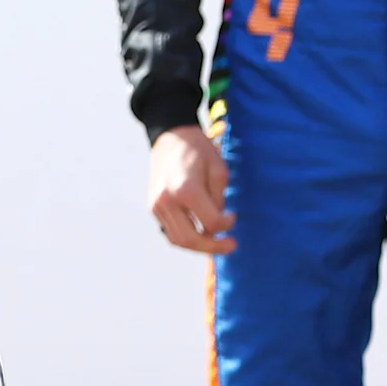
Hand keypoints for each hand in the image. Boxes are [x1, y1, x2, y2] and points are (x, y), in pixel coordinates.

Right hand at [147, 125, 234, 255]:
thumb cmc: (198, 150)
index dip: (226, 224)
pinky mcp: (153, 207)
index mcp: (185, 189)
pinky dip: (186, 238)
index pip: (210, 222)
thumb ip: (219, 199)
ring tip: (215, 243)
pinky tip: (201, 234)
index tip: (233, 216)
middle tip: (231, 246)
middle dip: (214, 247)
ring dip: (199, 246)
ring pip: (178, 240)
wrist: (170, 138)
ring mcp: (157, 206)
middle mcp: (167, 200)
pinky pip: (170, 232)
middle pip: (191, 239)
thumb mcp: (218, 169)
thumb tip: (217, 224)